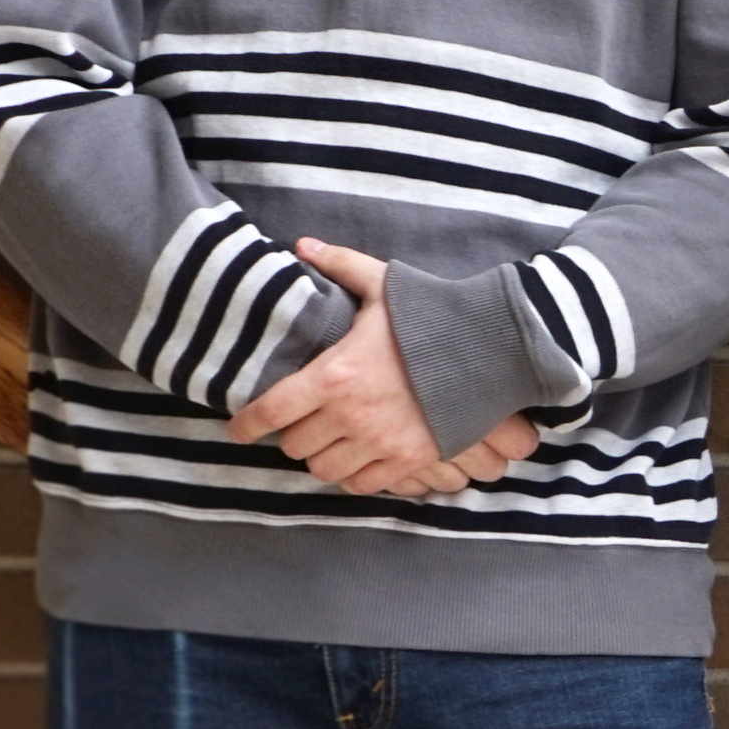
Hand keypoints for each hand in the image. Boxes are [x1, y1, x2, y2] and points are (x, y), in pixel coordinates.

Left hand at [232, 238, 496, 499]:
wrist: (491, 353)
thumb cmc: (434, 317)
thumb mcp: (384, 285)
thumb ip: (340, 265)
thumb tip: (302, 245)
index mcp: (333, 375)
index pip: (270, 410)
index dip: (245, 425)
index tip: (237, 430)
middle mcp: (349, 416)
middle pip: (294, 445)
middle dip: (291, 435)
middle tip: (299, 423)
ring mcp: (378, 442)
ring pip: (323, 470)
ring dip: (320, 458)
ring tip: (327, 443)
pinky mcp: (406, 459)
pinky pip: (361, 484)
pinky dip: (353, 475)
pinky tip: (357, 458)